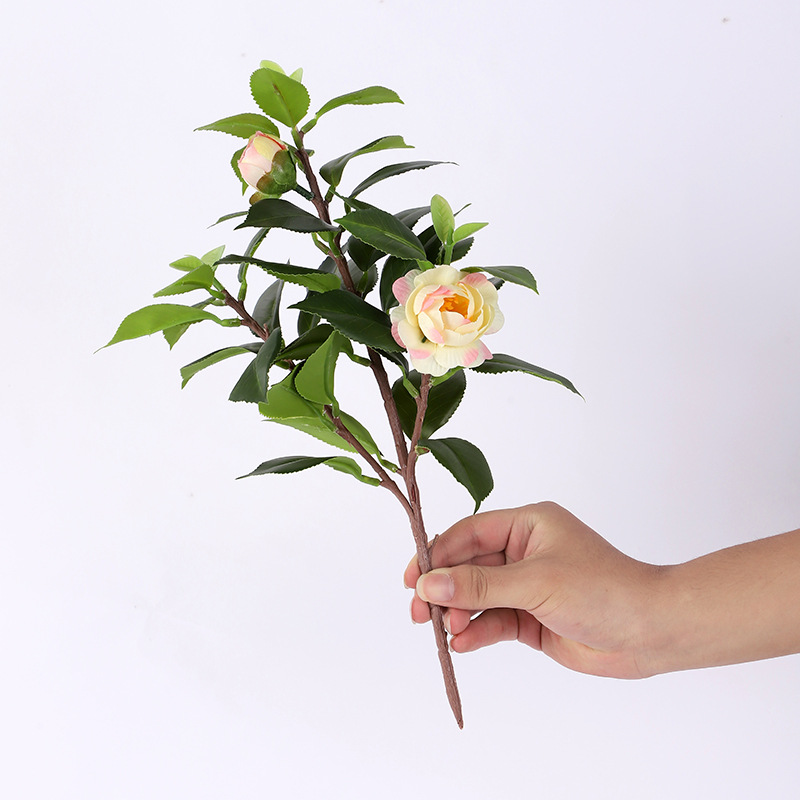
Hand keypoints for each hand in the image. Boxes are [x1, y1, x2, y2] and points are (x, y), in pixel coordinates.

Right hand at [405, 502, 662, 678]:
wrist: (651, 633)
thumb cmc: (602, 590)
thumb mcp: (535, 582)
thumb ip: (480, 585)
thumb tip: (429, 584)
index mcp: (527, 525)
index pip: (469, 533)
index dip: (438, 553)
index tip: (413, 578)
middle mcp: (523, 552)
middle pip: (468, 566)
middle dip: (443, 588)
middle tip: (419, 611)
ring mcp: (527, 587)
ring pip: (477, 597)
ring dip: (458, 613)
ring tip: (444, 631)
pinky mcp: (531, 619)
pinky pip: (493, 622)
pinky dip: (477, 632)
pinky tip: (463, 644)